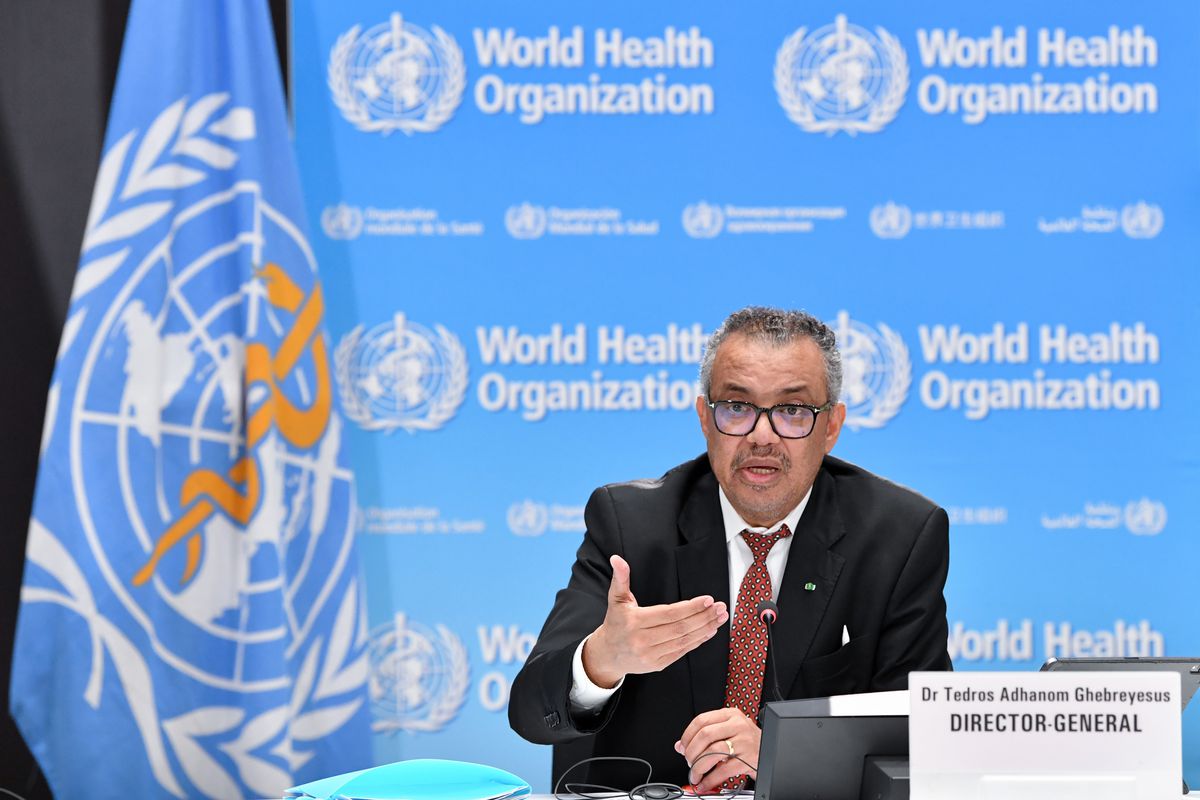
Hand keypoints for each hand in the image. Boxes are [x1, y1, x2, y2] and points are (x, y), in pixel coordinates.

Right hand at [582, 555, 727, 687]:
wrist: (607, 654)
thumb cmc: (616, 623)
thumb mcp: (616, 599)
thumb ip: (620, 578)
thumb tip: (617, 559)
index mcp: (634, 621)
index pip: (669, 613)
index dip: (691, 607)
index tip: (708, 600)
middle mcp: (642, 640)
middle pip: (680, 628)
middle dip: (704, 617)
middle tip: (720, 607)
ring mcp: (650, 655)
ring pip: (684, 641)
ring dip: (705, 628)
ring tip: (720, 617)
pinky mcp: (657, 665)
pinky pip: (681, 652)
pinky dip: (697, 641)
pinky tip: (709, 631)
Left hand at [675, 707, 760, 792]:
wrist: (771, 750)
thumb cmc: (747, 741)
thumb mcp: (729, 730)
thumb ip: (706, 734)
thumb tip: (681, 746)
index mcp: (730, 714)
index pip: (701, 720)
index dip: (687, 736)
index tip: (682, 748)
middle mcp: (737, 725)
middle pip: (705, 735)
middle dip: (692, 752)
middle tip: (689, 762)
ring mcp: (744, 742)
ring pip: (712, 752)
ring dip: (699, 766)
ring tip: (696, 774)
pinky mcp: (748, 759)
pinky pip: (723, 770)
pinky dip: (710, 779)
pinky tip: (705, 783)